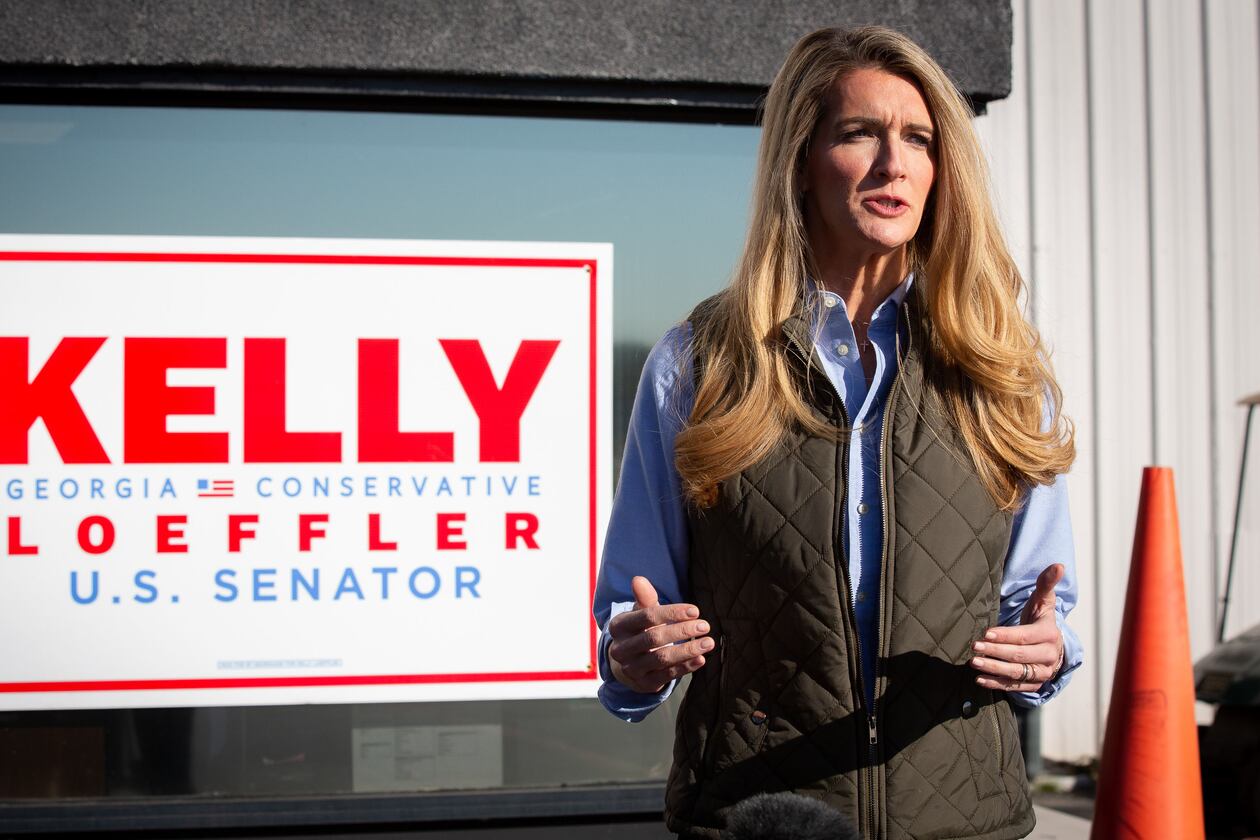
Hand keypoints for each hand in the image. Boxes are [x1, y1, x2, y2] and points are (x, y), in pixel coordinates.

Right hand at [607, 576, 713, 693]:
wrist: (629, 663)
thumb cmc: (640, 631)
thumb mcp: (641, 613)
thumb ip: (644, 598)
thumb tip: (638, 579)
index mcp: (619, 626)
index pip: (647, 617)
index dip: (672, 613)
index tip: (695, 611)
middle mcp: (621, 649)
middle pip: (654, 638)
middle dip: (682, 631)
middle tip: (705, 625)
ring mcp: (631, 668)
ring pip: (661, 658)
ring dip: (688, 650)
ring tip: (708, 642)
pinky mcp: (644, 684)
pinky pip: (667, 675)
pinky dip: (685, 667)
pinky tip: (701, 659)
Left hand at [969, 563, 1065, 692]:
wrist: (1050, 645)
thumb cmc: (1040, 619)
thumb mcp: (1043, 601)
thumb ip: (1046, 583)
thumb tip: (1059, 565)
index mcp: (1049, 635)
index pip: (1025, 637)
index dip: (1005, 636)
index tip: (986, 633)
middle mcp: (1048, 657)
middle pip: (1019, 655)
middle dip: (996, 651)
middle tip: (974, 647)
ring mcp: (1042, 673)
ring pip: (1016, 673)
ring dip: (994, 669)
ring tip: (974, 662)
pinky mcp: (1034, 684)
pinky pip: (1015, 686)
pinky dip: (997, 684)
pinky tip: (980, 679)